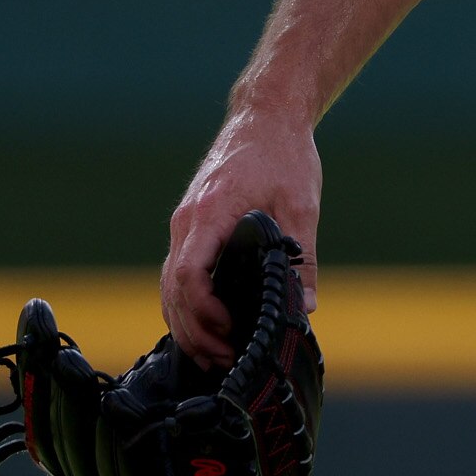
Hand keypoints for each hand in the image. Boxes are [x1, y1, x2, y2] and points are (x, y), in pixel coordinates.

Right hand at [162, 108, 322, 366]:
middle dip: (193, 331)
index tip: (230, 331)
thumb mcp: (302, 205)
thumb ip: (302, 257)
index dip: (204, 312)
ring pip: (169, 286)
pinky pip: (178, 274)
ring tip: (218, 355)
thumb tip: (306, 306)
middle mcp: (187, 221)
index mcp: (210, 213)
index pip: (188, 275)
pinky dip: (187, 304)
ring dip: (187, 323)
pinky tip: (210, 326)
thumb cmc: (284, 154)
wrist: (266, 116)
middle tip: (225, 359)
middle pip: (172, 290)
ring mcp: (185, 223)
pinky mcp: (191, 226)